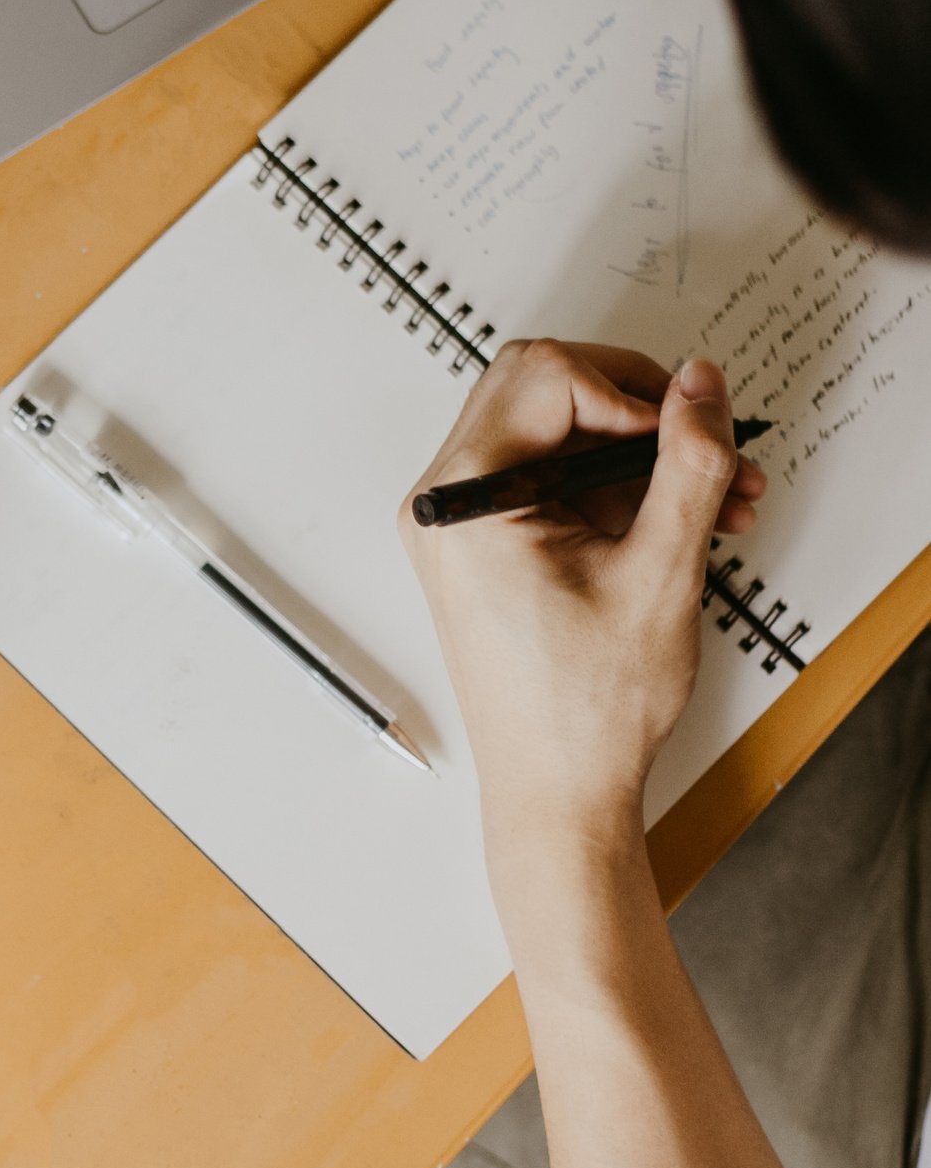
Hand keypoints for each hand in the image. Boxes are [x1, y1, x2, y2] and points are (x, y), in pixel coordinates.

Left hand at [399, 340, 765, 843]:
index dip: (631, 393)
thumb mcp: (659, 572)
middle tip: (709, 444)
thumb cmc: (583, 710)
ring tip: (723, 496)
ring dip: (641, 452)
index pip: (545, 376)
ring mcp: (461, 525)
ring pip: (557, 435)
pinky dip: (618, 487)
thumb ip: (687, 465)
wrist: (556, 791)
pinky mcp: (486, 547)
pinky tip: (686, 518)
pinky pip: (551, 481)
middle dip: (639, 412)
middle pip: (544, 390)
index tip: (688, 434)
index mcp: (462, 502)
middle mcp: (444, 504)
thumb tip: (699, 386)